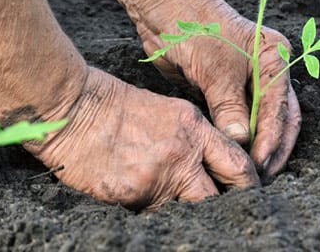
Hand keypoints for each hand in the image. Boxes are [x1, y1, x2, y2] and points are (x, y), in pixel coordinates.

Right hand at [25, 67, 259, 209]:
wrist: (72, 108)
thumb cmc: (110, 103)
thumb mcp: (161, 109)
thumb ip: (186, 136)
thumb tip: (199, 164)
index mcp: (193, 127)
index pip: (237, 163)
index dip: (246, 185)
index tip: (245, 194)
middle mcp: (183, 153)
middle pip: (218, 198)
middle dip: (221, 210)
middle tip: (219, 215)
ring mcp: (159, 177)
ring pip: (185, 212)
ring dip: (181, 213)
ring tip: (169, 203)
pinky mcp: (133, 195)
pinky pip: (151, 215)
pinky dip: (150, 212)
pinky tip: (139, 200)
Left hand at [136, 0, 301, 176]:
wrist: (163, 9)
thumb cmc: (194, 29)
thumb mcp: (215, 68)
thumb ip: (229, 105)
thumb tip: (241, 141)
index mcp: (274, 59)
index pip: (281, 108)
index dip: (272, 141)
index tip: (259, 166)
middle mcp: (266, 70)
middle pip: (278, 118)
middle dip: (270, 149)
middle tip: (258, 178)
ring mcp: (245, 81)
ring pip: (257, 122)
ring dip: (253, 147)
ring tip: (246, 175)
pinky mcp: (223, 89)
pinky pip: (234, 119)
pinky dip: (234, 138)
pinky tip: (230, 157)